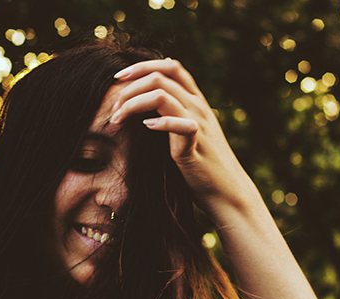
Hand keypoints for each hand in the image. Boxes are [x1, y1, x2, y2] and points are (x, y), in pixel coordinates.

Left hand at [110, 59, 261, 221]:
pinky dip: (159, 123)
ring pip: (162, 95)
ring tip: (117, 119)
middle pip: (160, 77)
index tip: (118, 78)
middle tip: (113, 105)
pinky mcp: (195, 145)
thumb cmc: (202, 162)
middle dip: (130, 87)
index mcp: (196, 100)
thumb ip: (174, 112)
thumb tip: (151, 98)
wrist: (226, 190)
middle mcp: (198, 106)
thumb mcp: (188, 129)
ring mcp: (198, 123)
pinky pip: (179, 125)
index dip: (142, 66)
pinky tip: (145, 128)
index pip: (171, 66)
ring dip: (133, 103)